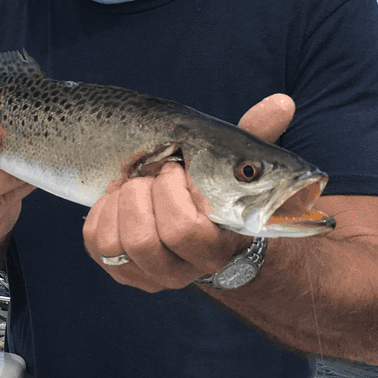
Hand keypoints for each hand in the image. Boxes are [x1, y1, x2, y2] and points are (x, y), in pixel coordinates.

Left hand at [82, 94, 295, 291]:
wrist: (204, 233)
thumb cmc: (217, 193)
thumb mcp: (237, 168)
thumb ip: (256, 137)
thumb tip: (282, 102)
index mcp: (214, 248)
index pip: (185, 231)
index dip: (172, 194)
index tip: (175, 169)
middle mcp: (180, 271)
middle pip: (144, 240)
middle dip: (141, 194)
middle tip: (151, 173)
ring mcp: (147, 275)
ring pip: (115, 244)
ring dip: (119, 203)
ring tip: (134, 184)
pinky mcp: (119, 270)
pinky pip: (96, 243)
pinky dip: (101, 212)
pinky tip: (118, 198)